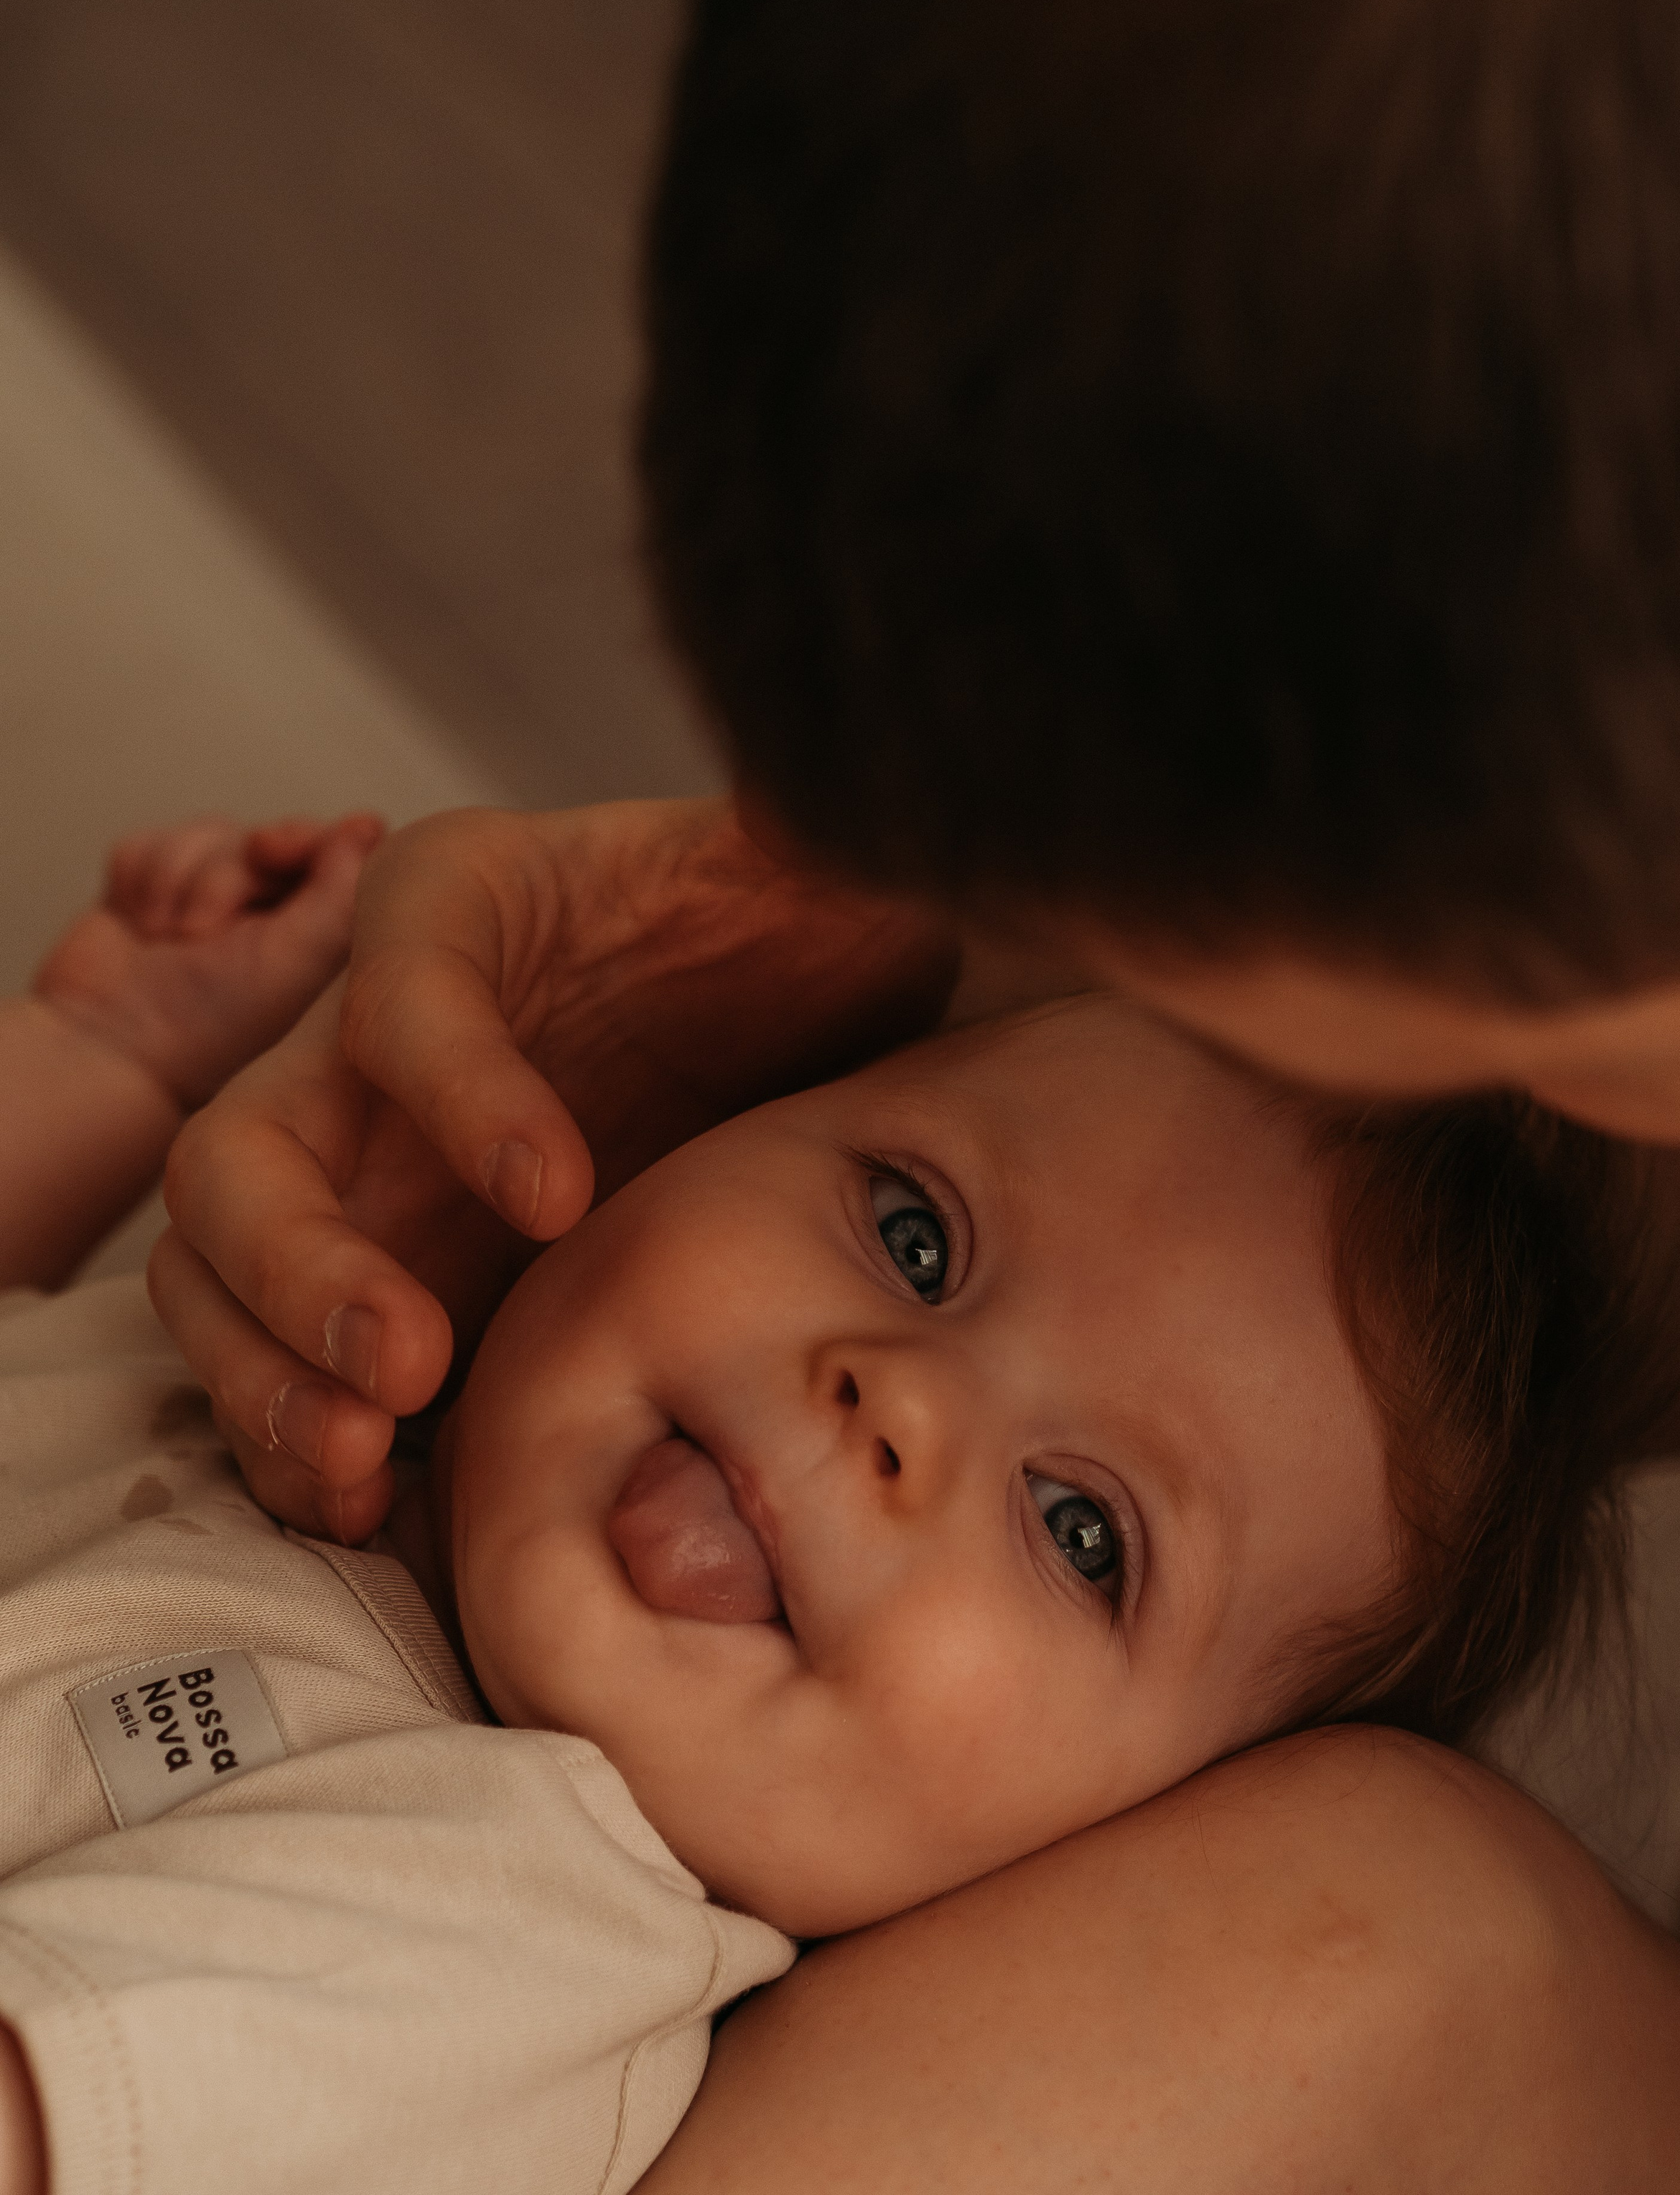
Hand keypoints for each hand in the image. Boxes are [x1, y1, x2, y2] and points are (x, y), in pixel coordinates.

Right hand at [32, 814, 384, 1110]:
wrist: (114, 1047)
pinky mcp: (150, 890)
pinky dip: (137, 882)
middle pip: (264, 836)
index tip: (269, 851)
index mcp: (320, 927)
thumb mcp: (299, 957)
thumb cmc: (218, 1021)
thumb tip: (367, 824)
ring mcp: (208, 897)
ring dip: (178, 885)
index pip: (332, 846)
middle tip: (204, 933)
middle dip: (225, 877)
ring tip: (168, 943)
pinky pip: (148, 844)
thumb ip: (342, 889)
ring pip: (205, 836)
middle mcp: (272, 909)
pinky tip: (138, 929)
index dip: (299, 838)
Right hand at [151, 799, 956, 1540]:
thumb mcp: (800, 870)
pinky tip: (379, 1505)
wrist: (790, 1033)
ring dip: (264, 1375)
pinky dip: (300, 1439)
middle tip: (406, 1367)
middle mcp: (360, 1045)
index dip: (459, 1090)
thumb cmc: (782, 931)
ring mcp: (353, 1177)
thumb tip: (832, 803)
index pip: (405, 983)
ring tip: (359, 1465)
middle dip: (297, 1264)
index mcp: (454, 908)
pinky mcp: (381, 1286)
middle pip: (244, 1147)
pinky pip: (285, 1368)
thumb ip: (801, 843)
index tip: (561, 1194)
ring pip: (218, 1273)